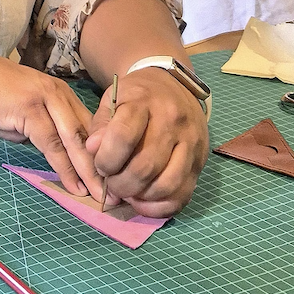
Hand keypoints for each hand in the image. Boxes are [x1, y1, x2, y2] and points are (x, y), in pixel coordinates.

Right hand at [0, 54, 104, 199]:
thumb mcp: (24, 113)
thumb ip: (43, 131)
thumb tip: (56, 154)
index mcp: (62, 94)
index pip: (91, 127)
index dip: (103, 154)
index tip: (113, 179)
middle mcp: (59, 94)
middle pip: (89, 134)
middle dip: (105, 166)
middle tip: (118, 194)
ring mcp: (45, 99)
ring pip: (74, 140)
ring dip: (89, 171)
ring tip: (101, 196)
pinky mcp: (29, 109)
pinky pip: (52, 144)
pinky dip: (64, 167)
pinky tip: (73, 185)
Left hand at [86, 67, 209, 216]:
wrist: (173, 86)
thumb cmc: (136, 96)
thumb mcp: (112, 99)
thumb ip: (100, 124)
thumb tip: (92, 150)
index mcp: (144, 103)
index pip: (123, 137)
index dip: (106, 159)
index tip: (100, 166)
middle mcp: (172, 122)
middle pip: (145, 167)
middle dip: (121, 184)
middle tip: (111, 184)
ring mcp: (191, 143)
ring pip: (167, 184)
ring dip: (141, 197)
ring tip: (126, 192)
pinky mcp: (201, 161)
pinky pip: (184, 194)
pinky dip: (161, 207)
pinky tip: (143, 201)